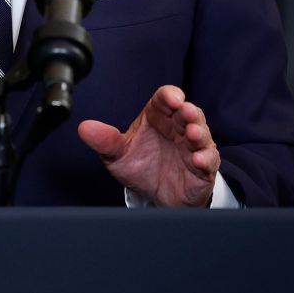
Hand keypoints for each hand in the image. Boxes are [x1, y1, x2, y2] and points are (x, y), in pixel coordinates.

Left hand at [77, 85, 218, 207]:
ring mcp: (192, 146)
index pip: (166, 99)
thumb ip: (105, 141)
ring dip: (199, 132)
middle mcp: (178, 128)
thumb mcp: (118, 155)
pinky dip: (205, 159)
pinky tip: (197, 160)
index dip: (170, 96)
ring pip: (201, 133)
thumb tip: (84, 128)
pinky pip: (209, 160)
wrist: (155, 196)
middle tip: (185, 112)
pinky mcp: (203, 167)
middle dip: (189, 111)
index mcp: (158, 117)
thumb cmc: (140, 167)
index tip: (171, 98)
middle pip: (188, 113)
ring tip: (192, 134)